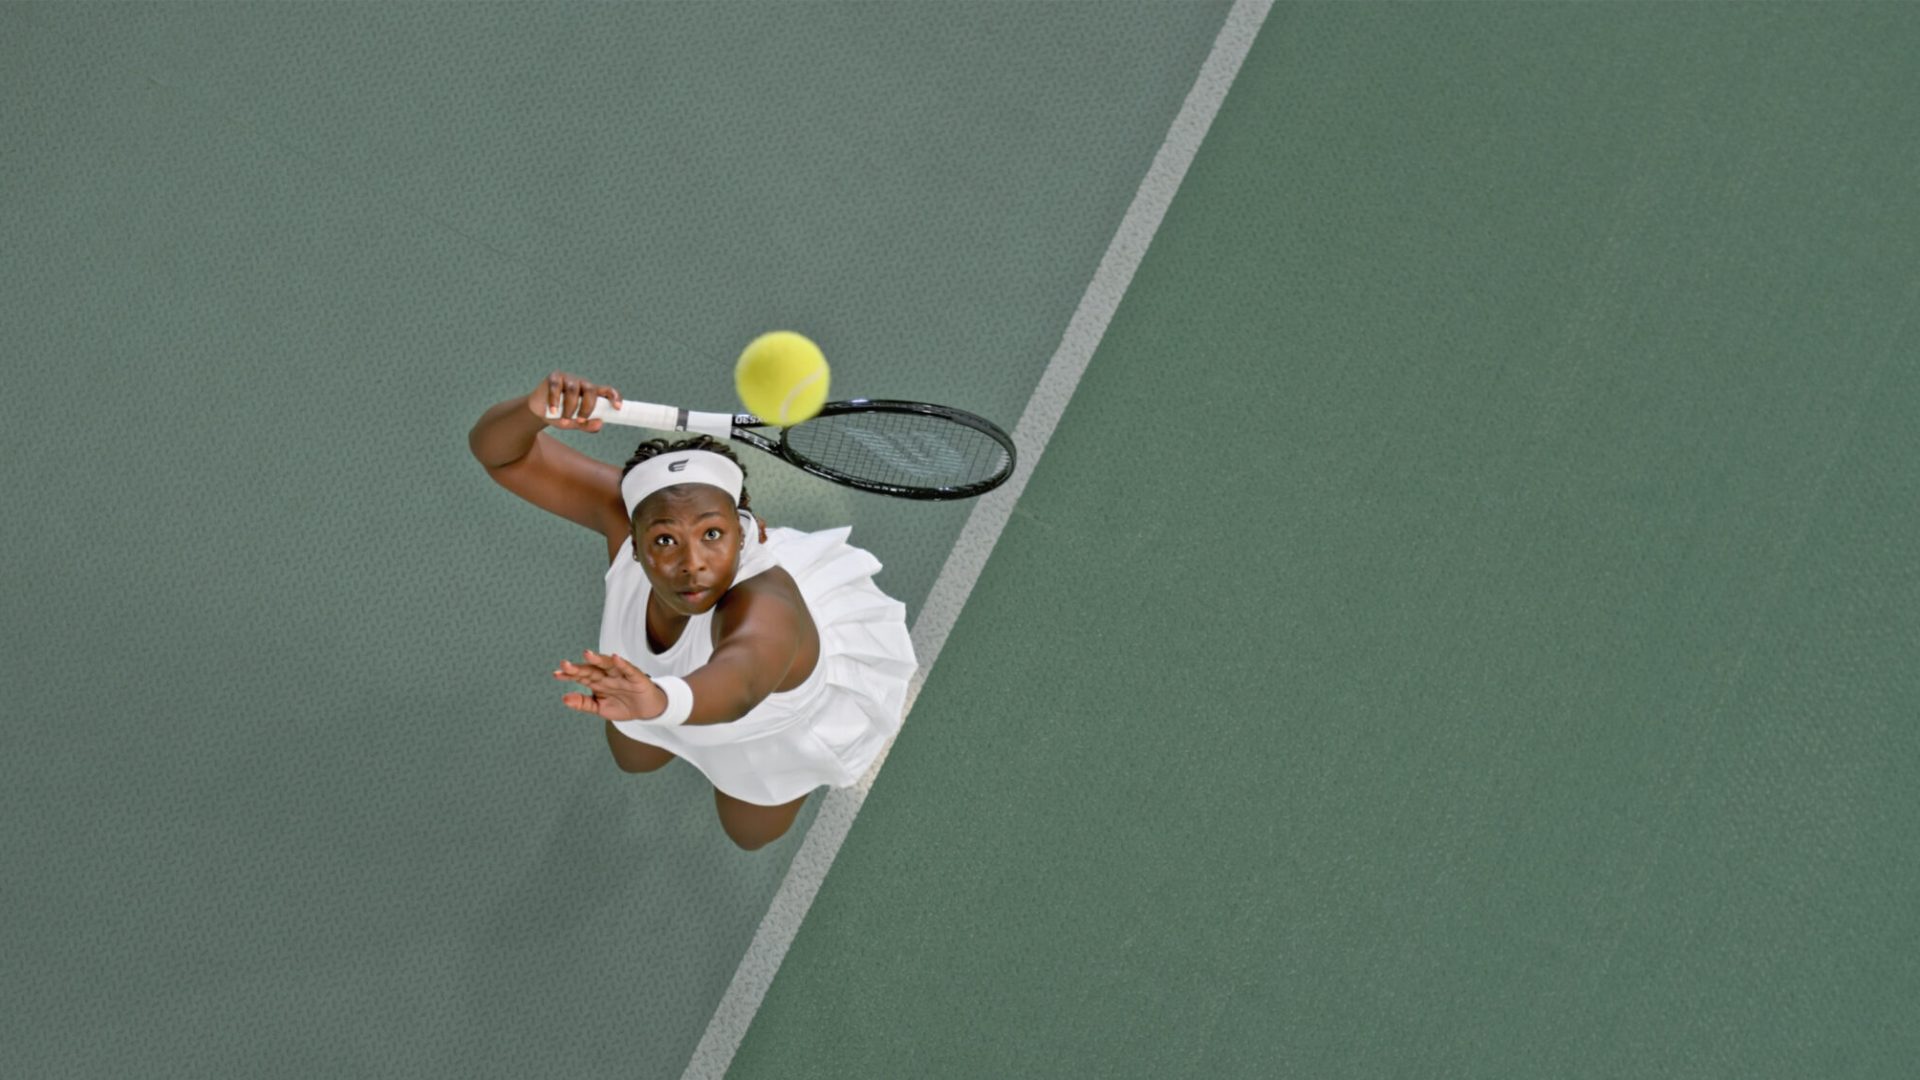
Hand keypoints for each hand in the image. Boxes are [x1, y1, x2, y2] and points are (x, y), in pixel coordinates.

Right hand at [526, 371, 621, 432]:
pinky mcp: (554, 378)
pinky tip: (553, 411)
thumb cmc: (560, 416)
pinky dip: (555, 401)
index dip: (615, 397)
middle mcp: (582, 384)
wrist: (539, 412)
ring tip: (563, 420)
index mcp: (591, 393)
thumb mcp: (574, 423)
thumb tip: (600, 423)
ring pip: (573, 390)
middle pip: (591, 390)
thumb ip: (587, 425)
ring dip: (570, 407)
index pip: (607, 391)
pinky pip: (556, 387)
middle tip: (579, 421)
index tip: (617, 407)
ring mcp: (568, 379)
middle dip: (587, 408)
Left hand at [553, 650, 667, 721]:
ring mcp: (622, 676)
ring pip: (608, 665)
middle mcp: (608, 676)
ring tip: (587, 655)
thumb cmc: (623, 706)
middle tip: (564, 664)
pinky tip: (615, 658)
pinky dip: (622, 664)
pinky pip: (628, 670)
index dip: (569, 675)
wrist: (647, 710)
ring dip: (598, 660)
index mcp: (598, 683)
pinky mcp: (636, 677)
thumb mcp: (600, 708)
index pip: (581, 676)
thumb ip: (583, 703)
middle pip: (592, 670)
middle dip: (579, 667)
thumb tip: (564, 698)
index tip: (556, 674)